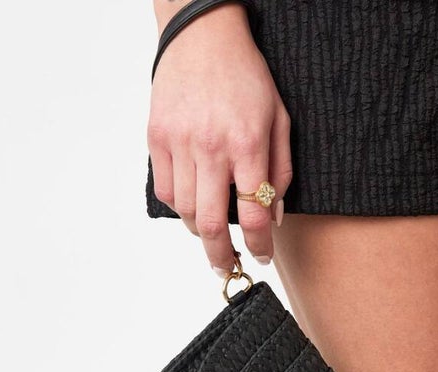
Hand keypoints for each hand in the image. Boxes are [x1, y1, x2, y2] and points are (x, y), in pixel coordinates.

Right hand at [147, 2, 292, 274]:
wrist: (201, 36)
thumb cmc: (245, 77)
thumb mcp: (279, 119)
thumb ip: (280, 171)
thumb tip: (274, 217)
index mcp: (247, 143)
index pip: (253, 212)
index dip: (258, 245)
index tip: (260, 258)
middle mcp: (211, 146)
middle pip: (211, 223)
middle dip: (221, 256)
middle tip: (228, 268)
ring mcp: (179, 142)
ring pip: (186, 211)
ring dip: (201, 231)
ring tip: (213, 233)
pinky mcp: (157, 138)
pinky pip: (166, 190)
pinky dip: (180, 207)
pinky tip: (194, 203)